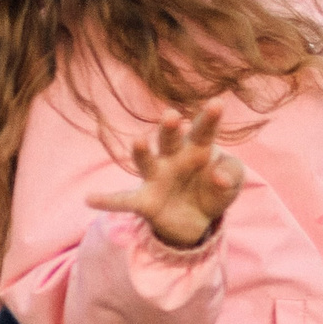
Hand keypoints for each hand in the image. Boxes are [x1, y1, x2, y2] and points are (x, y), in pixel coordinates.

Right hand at [85, 106, 245, 249]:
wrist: (197, 219)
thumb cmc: (215, 190)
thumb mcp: (231, 183)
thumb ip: (230, 177)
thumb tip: (218, 178)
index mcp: (197, 149)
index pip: (204, 131)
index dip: (210, 119)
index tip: (217, 104)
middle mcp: (172, 158)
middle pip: (170, 140)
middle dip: (169, 129)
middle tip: (172, 116)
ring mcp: (156, 178)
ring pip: (146, 162)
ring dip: (142, 153)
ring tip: (138, 141)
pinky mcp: (144, 201)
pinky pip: (123, 200)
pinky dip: (108, 201)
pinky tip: (90, 199)